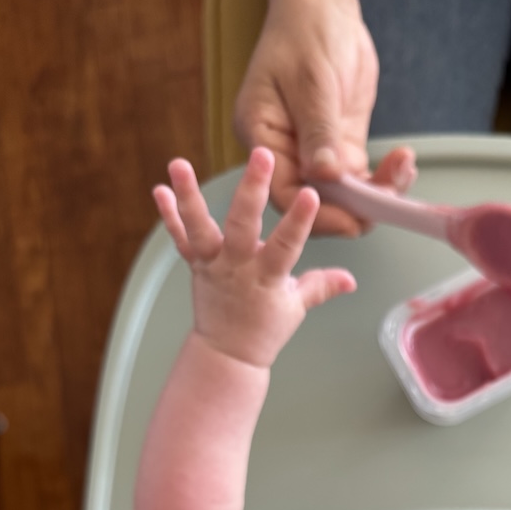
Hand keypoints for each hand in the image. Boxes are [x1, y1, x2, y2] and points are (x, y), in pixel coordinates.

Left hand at [153, 148, 355, 367]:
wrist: (228, 354)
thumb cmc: (264, 330)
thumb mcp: (297, 308)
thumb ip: (322, 286)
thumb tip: (351, 280)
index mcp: (267, 278)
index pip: (287, 246)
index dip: (299, 220)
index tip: (310, 193)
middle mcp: (237, 267)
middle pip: (242, 226)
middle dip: (251, 190)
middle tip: (261, 156)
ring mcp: (212, 265)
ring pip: (199, 228)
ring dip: (188, 195)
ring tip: (179, 164)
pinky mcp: (195, 265)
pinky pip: (179, 238)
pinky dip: (168, 214)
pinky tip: (159, 188)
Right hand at [233, 0, 415, 231]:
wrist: (324, 9)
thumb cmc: (306, 33)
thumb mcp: (312, 81)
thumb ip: (319, 131)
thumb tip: (327, 176)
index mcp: (263, 138)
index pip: (283, 193)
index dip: (316, 214)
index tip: (350, 218)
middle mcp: (286, 153)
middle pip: (316, 203)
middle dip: (354, 208)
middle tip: (387, 201)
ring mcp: (315, 154)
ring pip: (344, 196)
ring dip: (377, 193)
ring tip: (402, 170)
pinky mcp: (340, 149)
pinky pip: (361, 179)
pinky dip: (384, 180)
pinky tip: (402, 165)